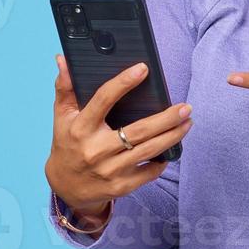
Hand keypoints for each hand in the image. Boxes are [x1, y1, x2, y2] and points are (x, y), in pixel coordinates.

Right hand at [45, 55, 192, 228]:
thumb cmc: (67, 144)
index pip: (103, 100)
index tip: (143, 69)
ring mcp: (109, 170)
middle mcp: (95, 149)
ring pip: (149, 151)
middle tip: (185, 107)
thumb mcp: (61, 116)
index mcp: (81, 127)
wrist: (65, 187)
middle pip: (138, 130)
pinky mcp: (120, 186)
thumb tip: (63, 60)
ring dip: (172, 136)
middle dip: (166, 118)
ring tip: (187, 123)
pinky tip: (172, 149)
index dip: (123, 82)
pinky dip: (163, 161)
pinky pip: (149, 173)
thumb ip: (64, 87)